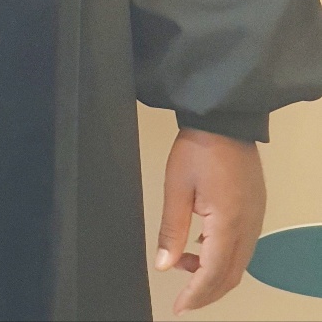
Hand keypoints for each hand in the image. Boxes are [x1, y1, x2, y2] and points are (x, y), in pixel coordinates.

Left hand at [155, 128, 265, 313]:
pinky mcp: (255, 207)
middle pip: (230, 275)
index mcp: (228, 223)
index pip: (213, 274)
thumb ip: (172, 229)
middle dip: (206, 292)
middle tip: (183, 298)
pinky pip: (244, 245)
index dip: (195, 295)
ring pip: (239, 262)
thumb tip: (164, 265)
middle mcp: (248, 225)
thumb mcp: (176, 187)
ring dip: (214, 273)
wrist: (224, 118)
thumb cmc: (198, 148)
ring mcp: (255, 216)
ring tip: (185, 264)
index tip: (178, 307)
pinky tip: (203, 246)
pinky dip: (224, 256)